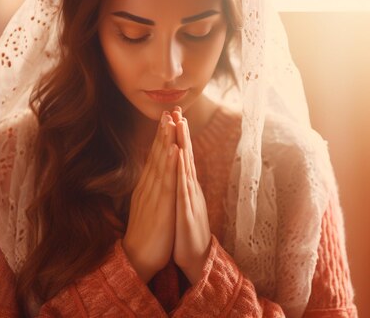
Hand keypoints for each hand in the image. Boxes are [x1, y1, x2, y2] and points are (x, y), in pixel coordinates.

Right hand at [122, 111, 178, 282]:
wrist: (137, 258)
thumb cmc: (145, 234)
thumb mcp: (147, 207)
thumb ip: (149, 191)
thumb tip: (152, 179)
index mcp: (147, 187)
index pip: (154, 157)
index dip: (160, 137)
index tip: (166, 119)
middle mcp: (148, 187)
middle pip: (156, 154)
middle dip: (163, 132)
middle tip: (169, 110)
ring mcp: (153, 195)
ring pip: (161, 163)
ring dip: (166, 141)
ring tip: (171, 121)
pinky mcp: (160, 206)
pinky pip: (166, 182)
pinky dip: (170, 164)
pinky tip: (175, 150)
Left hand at [171, 107, 211, 283]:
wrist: (195, 259)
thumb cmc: (187, 232)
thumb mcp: (182, 205)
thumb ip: (182, 188)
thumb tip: (179, 174)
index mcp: (186, 187)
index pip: (182, 158)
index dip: (178, 138)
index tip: (174, 117)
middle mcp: (190, 189)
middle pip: (186, 156)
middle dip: (182, 133)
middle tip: (178, 110)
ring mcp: (190, 198)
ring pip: (186, 167)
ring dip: (183, 145)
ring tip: (180, 124)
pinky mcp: (187, 210)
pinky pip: (183, 187)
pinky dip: (181, 169)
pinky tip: (179, 155)